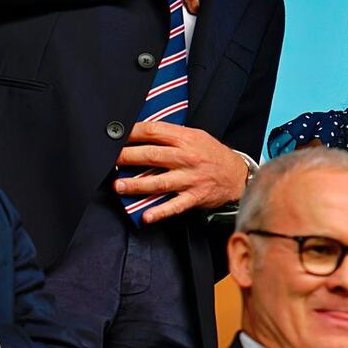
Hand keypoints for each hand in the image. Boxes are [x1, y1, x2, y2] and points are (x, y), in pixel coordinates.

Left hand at [115, 122, 248, 222]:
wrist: (237, 174)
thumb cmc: (211, 153)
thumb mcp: (195, 135)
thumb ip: (172, 134)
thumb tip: (144, 131)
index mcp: (185, 139)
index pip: (154, 132)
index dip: (134, 132)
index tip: (118, 135)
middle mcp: (186, 158)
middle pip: (152, 155)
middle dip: (128, 157)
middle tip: (111, 159)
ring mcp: (190, 179)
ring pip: (159, 182)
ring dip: (136, 185)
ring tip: (119, 186)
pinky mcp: (194, 197)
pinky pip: (174, 206)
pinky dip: (160, 212)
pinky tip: (146, 216)